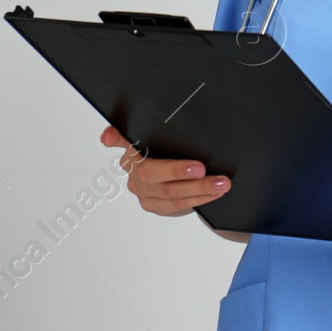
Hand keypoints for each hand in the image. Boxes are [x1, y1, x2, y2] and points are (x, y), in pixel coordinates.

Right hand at [99, 125, 229, 216]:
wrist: (178, 176)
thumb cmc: (170, 149)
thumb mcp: (166, 135)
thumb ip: (156, 126)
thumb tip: (127, 124)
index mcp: (132, 148)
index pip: (119, 138)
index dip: (113, 137)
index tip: (110, 136)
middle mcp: (133, 170)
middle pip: (152, 173)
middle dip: (178, 171)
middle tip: (202, 168)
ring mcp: (142, 191)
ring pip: (170, 193)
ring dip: (199, 188)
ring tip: (221, 182)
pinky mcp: (154, 205)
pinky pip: (177, 205)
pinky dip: (199, 199)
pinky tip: (215, 193)